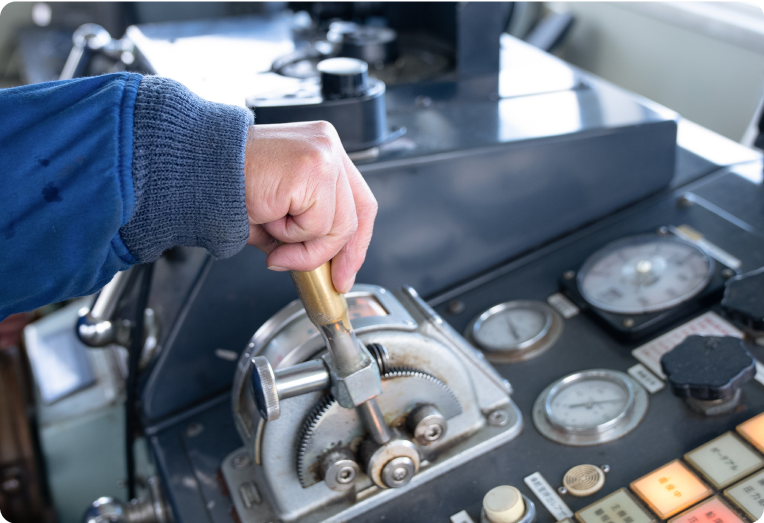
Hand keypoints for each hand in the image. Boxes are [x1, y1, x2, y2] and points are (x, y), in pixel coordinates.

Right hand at [243, 121, 377, 293]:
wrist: (198, 167)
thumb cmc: (228, 181)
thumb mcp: (278, 206)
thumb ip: (305, 227)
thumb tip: (318, 261)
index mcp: (323, 148)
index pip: (360, 200)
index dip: (357, 242)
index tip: (345, 271)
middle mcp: (328, 145)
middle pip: (356, 216)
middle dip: (335, 255)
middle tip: (317, 275)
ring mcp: (325, 155)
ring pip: (337, 227)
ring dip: (301, 244)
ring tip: (270, 227)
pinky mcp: (315, 171)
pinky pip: (316, 226)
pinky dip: (289, 235)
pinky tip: (267, 215)